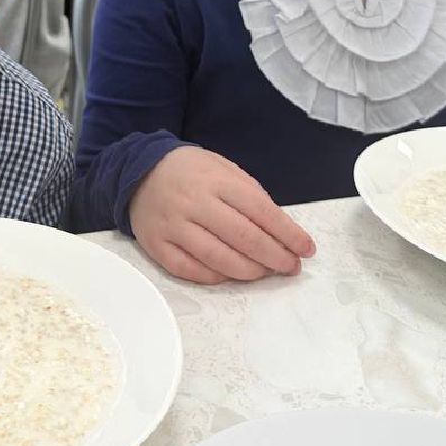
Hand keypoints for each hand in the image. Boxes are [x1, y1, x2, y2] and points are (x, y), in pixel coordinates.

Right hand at [129, 146, 314, 283]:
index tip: (306, 248)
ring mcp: (173, 226)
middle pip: (243, 238)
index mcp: (215, 180)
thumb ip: (251, 194)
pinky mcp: (157, 245)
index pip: (261, 211)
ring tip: (266, 272)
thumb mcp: (224, 168)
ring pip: (218, 259)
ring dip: (250, 271)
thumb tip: (280, 230)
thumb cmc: (190, 171)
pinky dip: (216, 278)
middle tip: (291, 266)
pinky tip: (232, 275)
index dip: (288, 233)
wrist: (139, 171)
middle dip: (275, 257)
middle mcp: (194, 203)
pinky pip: (190, 270)